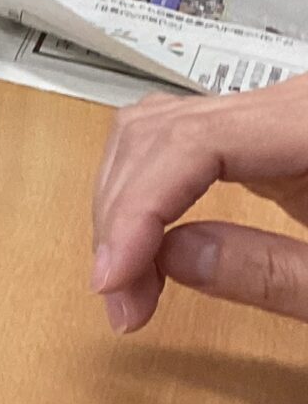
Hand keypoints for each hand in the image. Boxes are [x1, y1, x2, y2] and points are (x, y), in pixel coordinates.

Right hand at [92, 80, 307, 331]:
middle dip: (122, 215)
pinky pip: (185, 142)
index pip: (191, 143)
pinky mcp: (272, 135)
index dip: (138, 210)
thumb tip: (169, 257)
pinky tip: (151, 245)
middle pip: (159, 131)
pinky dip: (152, 192)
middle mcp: (293, 102)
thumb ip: (272, 274)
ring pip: (157, 130)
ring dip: (127, 202)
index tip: (115, 280)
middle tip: (122, 302)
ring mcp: (279, 114)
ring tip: (130, 281)